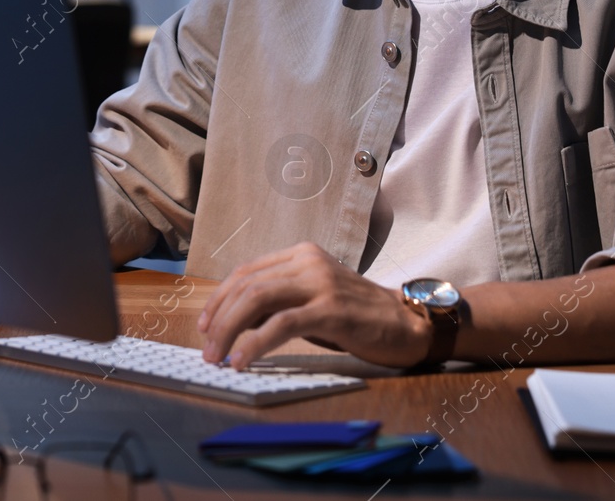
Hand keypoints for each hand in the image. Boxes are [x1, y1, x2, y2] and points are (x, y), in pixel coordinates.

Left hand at [197, 242, 431, 368]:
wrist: (409, 323)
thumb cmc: (359, 315)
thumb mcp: (314, 298)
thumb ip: (280, 301)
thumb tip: (235, 321)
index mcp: (301, 255)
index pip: (246, 272)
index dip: (219, 299)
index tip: (205, 325)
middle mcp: (308, 262)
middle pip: (247, 286)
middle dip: (219, 319)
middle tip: (206, 349)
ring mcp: (321, 283)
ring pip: (258, 300)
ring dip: (230, 331)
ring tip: (218, 357)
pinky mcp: (332, 309)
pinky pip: (282, 324)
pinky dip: (255, 343)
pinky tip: (243, 360)